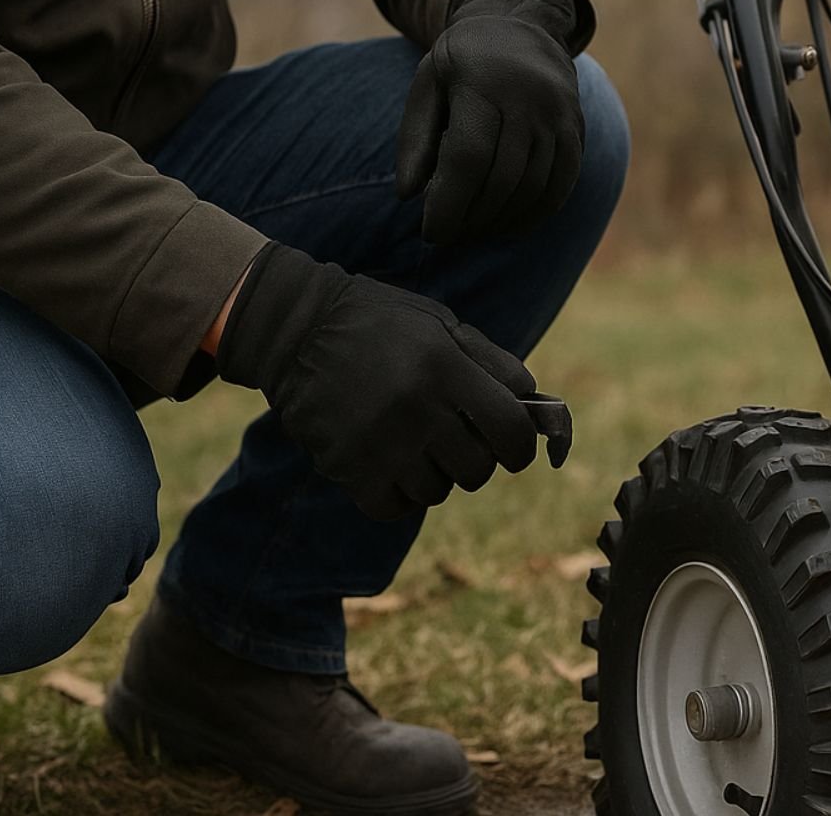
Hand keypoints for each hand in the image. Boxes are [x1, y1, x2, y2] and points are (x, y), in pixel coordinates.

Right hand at [216, 242, 538, 518]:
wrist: (296, 329)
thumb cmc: (381, 324)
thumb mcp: (441, 324)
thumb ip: (492, 363)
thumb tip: (534, 405)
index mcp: (444, 366)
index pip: (511, 430)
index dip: (522, 447)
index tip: (514, 449)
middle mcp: (414, 407)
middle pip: (477, 469)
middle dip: (475, 459)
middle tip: (455, 440)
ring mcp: (379, 441)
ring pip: (436, 492)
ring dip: (434, 475)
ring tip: (414, 444)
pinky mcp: (346, 466)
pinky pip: (394, 507)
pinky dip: (399, 495)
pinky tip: (391, 465)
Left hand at [396, 0, 585, 243]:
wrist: (521, 26)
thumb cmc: (463, 62)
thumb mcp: (427, 84)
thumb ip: (414, 137)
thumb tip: (408, 195)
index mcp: (483, 83)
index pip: (468, 157)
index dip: (449, 203)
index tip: (431, 233)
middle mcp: (529, 98)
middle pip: (502, 178)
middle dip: (473, 218)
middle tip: (450, 237)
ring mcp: (558, 114)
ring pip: (534, 187)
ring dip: (502, 220)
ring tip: (474, 231)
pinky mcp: (576, 129)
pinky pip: (562, 184)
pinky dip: (536, 213)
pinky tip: (510, 225)